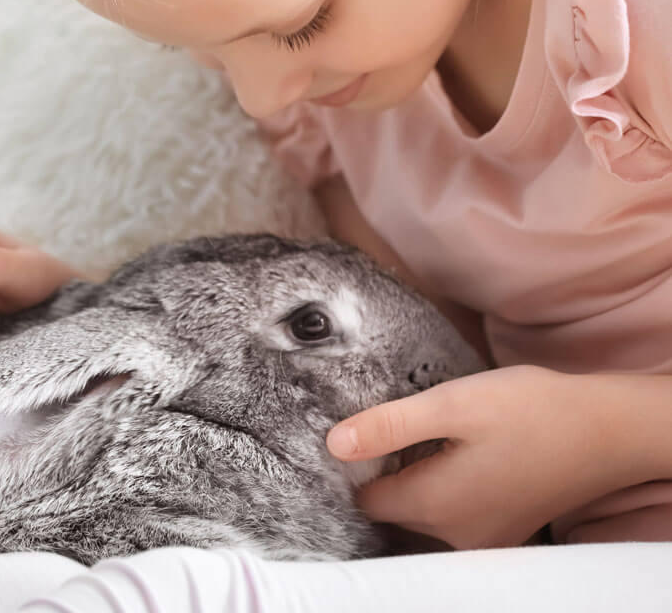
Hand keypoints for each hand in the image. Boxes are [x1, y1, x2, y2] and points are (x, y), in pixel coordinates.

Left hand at [326, 365, 646, 549]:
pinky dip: (443, 486)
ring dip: (414, 477)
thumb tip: (334, 445)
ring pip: (422, 512)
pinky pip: (453, 514)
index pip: (366, 501)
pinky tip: (458, 451)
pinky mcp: (504, 527)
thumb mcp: (452, 404)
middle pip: (392, 510)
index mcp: (436, 505)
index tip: (361, 429)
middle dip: (384, 471)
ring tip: (426, 434)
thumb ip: (390, 426)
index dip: (353, 466)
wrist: (607, 430)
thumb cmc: (529, 410)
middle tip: (395, 424)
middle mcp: (455, 534)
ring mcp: (483, 536)